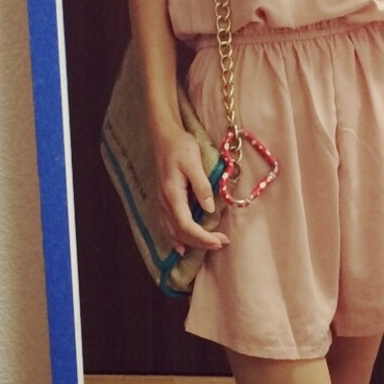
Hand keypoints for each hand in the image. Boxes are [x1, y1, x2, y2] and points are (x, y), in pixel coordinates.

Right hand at [155, 127, 228, 255]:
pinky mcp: (162, 200)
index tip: (220, 241)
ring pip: (172, 232)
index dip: (203, 238)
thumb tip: (209, 209)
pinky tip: (181, 246)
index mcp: (172, 195)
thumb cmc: (181, 146)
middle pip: (180, 233)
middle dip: (201, 242)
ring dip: (190, 243)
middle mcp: (164, 203)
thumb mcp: (194, 162)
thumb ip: (201, 186)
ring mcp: (161, 203)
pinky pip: (166, 226)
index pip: (186, 226)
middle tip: (222, 243)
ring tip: (208, 246)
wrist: (164, 136)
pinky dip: (175, 238)